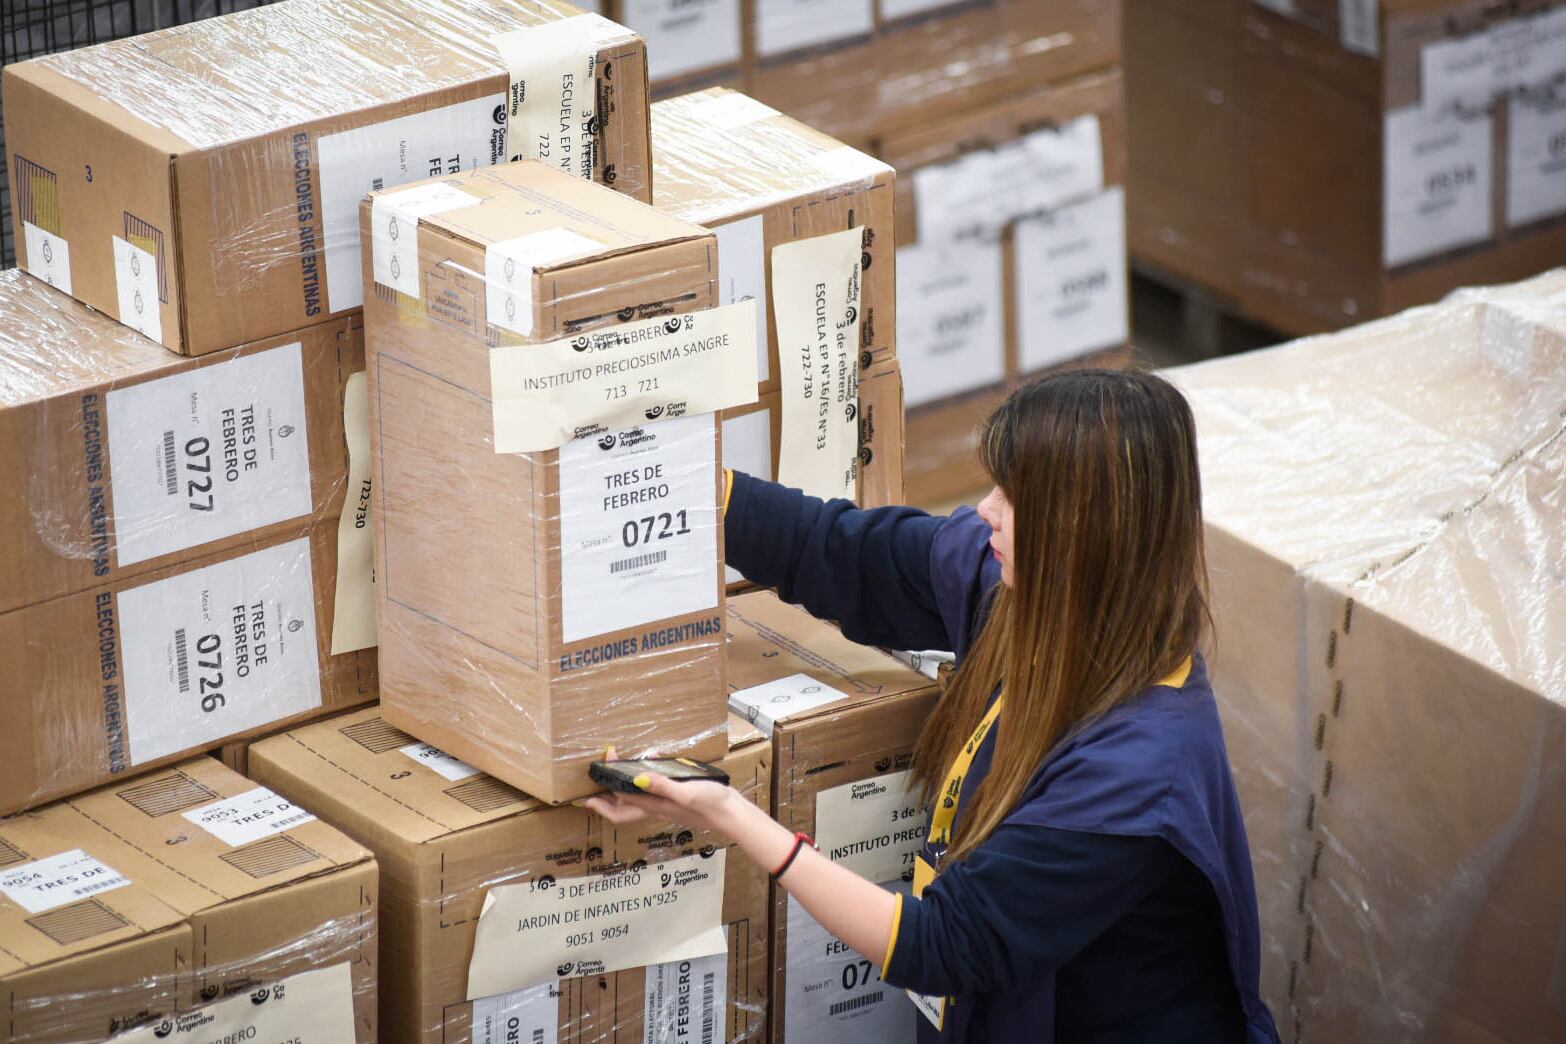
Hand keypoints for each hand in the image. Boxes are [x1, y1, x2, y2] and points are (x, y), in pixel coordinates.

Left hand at [583, 771, 740, 837]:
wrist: (732, 813)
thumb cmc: (710, 804)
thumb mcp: (685, 792)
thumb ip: (662, 785)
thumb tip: (636, 778)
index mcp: (654, 806)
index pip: (618, 806)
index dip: (600, 801)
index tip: (587, 789)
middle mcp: (656, 806)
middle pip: (622, 806)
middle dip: (606, 795)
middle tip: (597, 777)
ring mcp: (666, 802)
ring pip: (636, 796)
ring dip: (624, 784)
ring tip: (618, 768)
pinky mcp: (676, 796)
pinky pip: (653, 788)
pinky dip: (647, 777)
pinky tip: (653, 763)